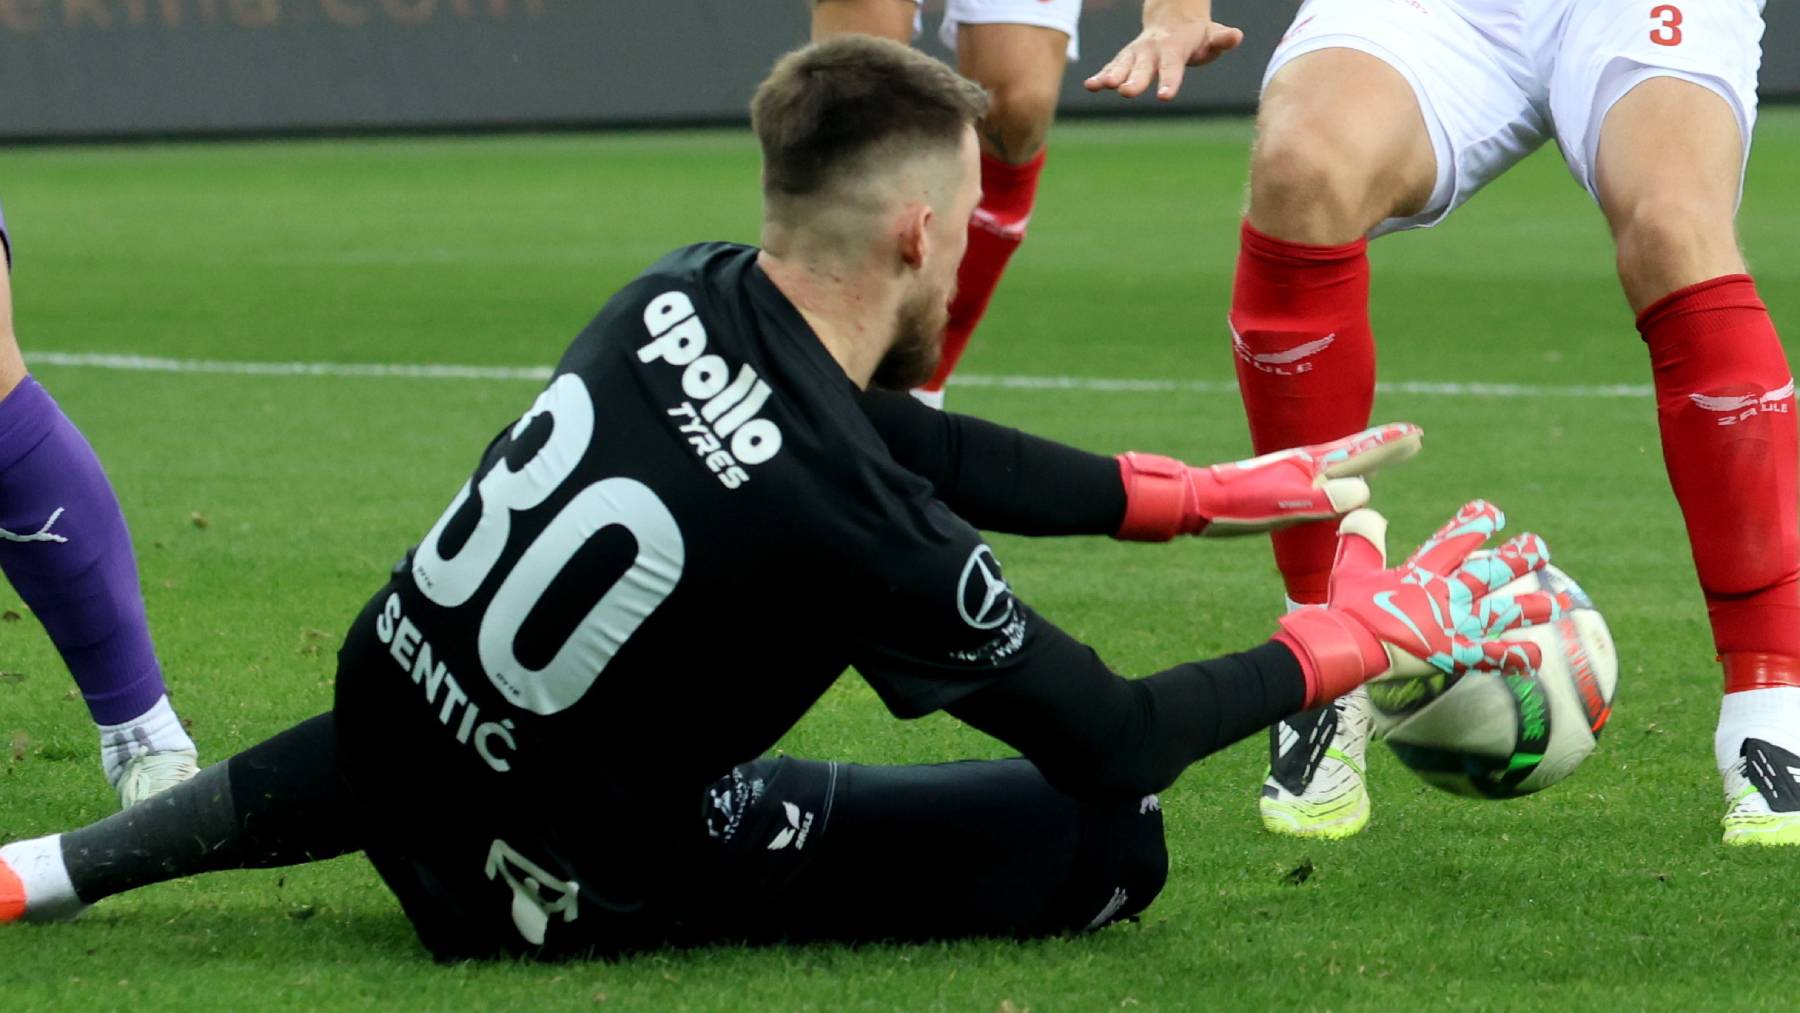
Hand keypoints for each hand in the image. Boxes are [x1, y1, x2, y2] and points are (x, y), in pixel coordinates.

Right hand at [1083, 0, 1243, 100]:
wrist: (1173, 17)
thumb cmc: (1197, 35)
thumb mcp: (1213, 34)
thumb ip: (1222, 39)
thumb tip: (1236, 36)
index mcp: (1175, 47)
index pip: (1172, 66)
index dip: (1169, 80)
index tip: (1164, 96)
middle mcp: (1152, 49)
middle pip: (1143, 67)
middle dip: (1134, 79)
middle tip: (1126, 92)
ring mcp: (1136, 53)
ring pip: (1122, 64)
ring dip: (1112, 76)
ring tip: (1100, 87)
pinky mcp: (1125, 59)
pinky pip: (1111, 67)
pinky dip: (1101, 76)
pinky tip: (1090, 86)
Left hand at [1115, 422, 1423, 540]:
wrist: (1197, 502)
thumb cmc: (1239, 505)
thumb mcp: (1284, 505)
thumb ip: (1323, 500)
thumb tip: (1364, 490)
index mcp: (1311, 466)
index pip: (1360, 452)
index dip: (1389, 446)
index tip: (1418, 434)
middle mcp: (1305, 464)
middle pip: (1353, 452)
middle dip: (1383, 447)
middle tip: (1412, 439)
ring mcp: (1292, 473)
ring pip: (1337, 462)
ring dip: (1364, 457)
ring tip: (1384, 454)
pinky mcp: (1279, 485)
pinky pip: (1322, 478)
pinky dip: (1340, 475)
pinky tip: (1334, 482)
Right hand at [1274, 501, 1573, 707]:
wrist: (1347, 646)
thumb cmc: (1346, 609)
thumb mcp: (1350, 567)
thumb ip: (1362, 538)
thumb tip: (1367, 511)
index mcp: (1420, 573)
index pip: (1453, 541)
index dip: (1474, 524)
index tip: (1492, 511)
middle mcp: (1444, 595)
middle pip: (1489, 572)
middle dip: (1517, 558)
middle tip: (1539, 546)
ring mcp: (1452, 625)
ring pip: (1500, 613)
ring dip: (1530, 608)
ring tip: (1558, 603)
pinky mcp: (1452, 654)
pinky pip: (1491, 657)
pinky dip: (1514, 657)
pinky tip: (1536, 657)